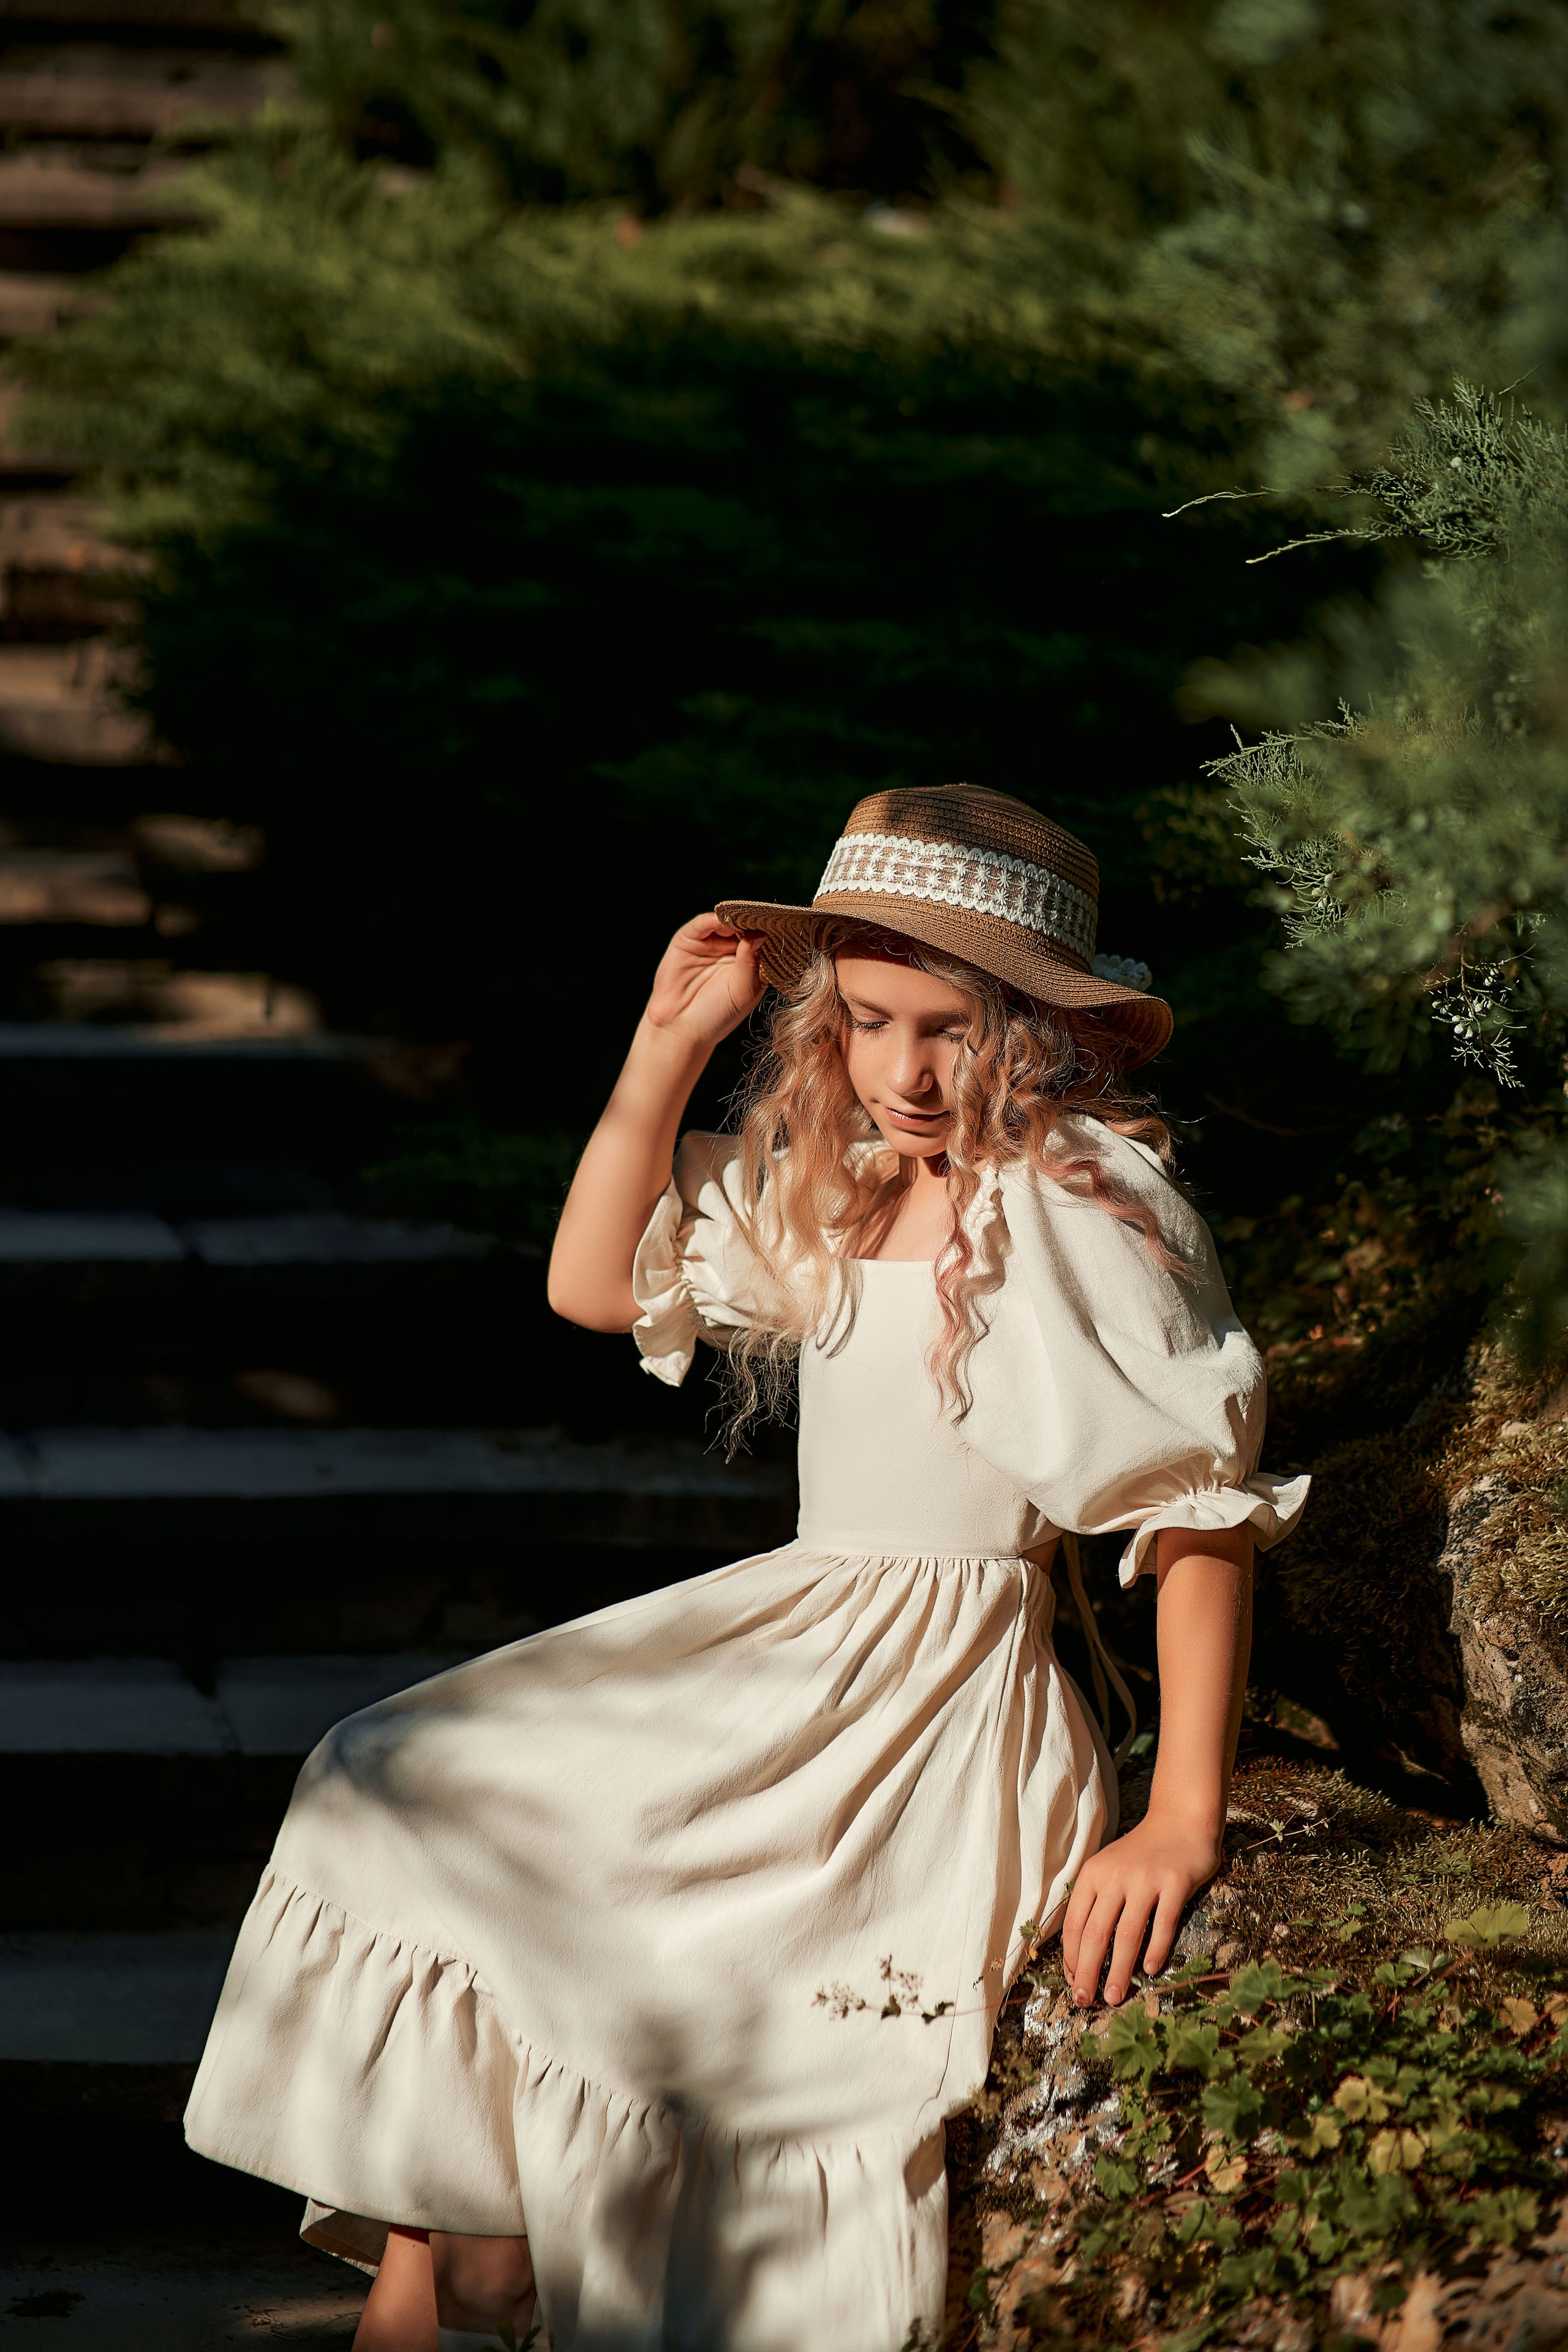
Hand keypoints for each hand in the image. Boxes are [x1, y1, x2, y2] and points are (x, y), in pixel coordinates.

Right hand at [644, 915, 766, 1053]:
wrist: (681, 1028)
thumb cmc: (717, 1016)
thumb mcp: (742, 991)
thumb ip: (751, 963)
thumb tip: (760, 934)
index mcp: (751, 963)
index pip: (765, 940)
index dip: (773, 932)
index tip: (784, 924)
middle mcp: (731, 950)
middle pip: (746, 926)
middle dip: (755, 920)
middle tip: (765, 913)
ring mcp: (710, 943)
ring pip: (726, 921)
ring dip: (735, 916)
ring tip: (744, 915)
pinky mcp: (689, 939)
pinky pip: (702, 924)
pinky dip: (713, 919)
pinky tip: (722, 919)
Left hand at [1061, 1811, 1220, 2006]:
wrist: (1180, 1819)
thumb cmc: (1141, 1853)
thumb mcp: (1108, 1868)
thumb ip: (1096, 1903)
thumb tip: (1082, 1953)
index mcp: (1092, 1874)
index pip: (1074, 1923)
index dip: (1071, 1957)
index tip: (1073, 1983)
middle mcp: (1115, 1876)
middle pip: (1095, 1933)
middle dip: (1088, 1972)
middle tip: (1085, 2001)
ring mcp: (1146, 1879)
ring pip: (1127, 1934)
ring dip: (1119, 1969)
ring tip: (1115, 1996)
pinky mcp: (1175, 1882)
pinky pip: (1163, 1923)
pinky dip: (1155, 1949)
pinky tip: (1150, 1970)